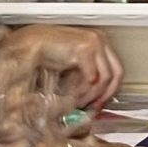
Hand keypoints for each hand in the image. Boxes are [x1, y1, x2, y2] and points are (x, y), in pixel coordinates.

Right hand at [4, 25, 123, 112]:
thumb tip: (97, 97)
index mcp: (99, 41)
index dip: (111, 89)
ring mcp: (94, 43)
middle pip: (116, 73)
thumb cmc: (48, 53)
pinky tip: (74, 96)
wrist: (32, 43)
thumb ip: (87, 77)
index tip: (102, 102)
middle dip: (107, 94)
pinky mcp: (84, 49)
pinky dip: (84, 90)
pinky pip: (92, 77)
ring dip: (92, 95)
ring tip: (80, 102)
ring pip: (105, 78)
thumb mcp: (73, 66)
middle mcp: (100, 39)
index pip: (116, 68)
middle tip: (96, 107)